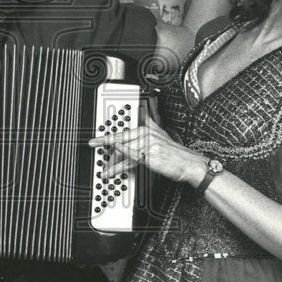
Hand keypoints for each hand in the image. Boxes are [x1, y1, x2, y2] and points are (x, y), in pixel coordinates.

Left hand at [89, 112, 207, 185]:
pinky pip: (133, 154)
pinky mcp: (151, 155)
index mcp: (148, 129)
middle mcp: (148, 134)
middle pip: (122, 137)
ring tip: (105, 169)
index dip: (110, 133)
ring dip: (113, 162)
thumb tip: (143, 112)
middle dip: (105, 141)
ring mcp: (149, 144)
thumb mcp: (162, 134)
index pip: (125, 130)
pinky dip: (123, 153)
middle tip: (92, 143)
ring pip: (125, 150)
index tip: (99, 136)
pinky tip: (115, 155)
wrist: (189, 164)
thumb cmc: (175, 153)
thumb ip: (150, 123)